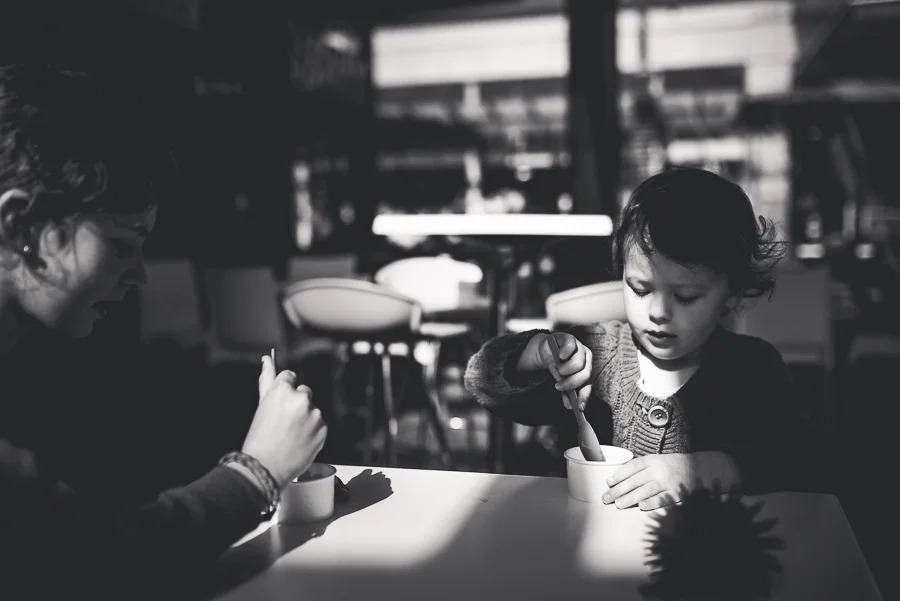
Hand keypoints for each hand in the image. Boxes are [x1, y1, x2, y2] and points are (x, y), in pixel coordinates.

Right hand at [240, 355, 327, 488]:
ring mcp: (314, 414)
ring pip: (312, 410)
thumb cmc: (259, 437)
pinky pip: (319, 425)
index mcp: (282, 389)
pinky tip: (299, 443)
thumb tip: (267, 358)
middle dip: (297, 404)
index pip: (290, 376)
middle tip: (284, 423)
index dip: (285, 390)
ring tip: (290, 436)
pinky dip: (312, 432)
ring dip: (306, 419)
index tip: (282, 401)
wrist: (265, 467)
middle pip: (304, 392)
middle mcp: (300, 398)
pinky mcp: (323, 428)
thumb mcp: (262, 406)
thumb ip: (267, 379)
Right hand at [534, 332, 592, 409]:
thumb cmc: (557, 365)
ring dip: (566, 370)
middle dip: (571, 383)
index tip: (578, 407)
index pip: (588, 385)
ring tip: (557, 370)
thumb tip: (569, 406)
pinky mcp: (570, 339)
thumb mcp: (560, 379)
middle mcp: (587, 360)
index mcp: (586, 371)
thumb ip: (566, 392)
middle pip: (586, 374)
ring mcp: (580, 348)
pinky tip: (560, 356)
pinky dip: (565, 353)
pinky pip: (571, 347)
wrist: (547, 349)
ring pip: (579, 363)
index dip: (584, 396)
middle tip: (559, 386)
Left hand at [602, 452, 740, 510]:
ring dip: (630, 498)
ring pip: (645, 491)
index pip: (632, 467)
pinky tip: (641, 507)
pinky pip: (661, 499)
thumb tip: (618, 478)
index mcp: (651, 460)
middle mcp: (658, 470)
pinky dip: (651, 503)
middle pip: (634, 481)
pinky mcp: (675, 494)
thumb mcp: (655, 460)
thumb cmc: (670, 465)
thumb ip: (639, 467)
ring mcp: (667, 482)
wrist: (697, 468)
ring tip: (618, 504)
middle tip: (606, 498)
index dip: (619, 474)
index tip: (608, 482)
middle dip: (618, 490)